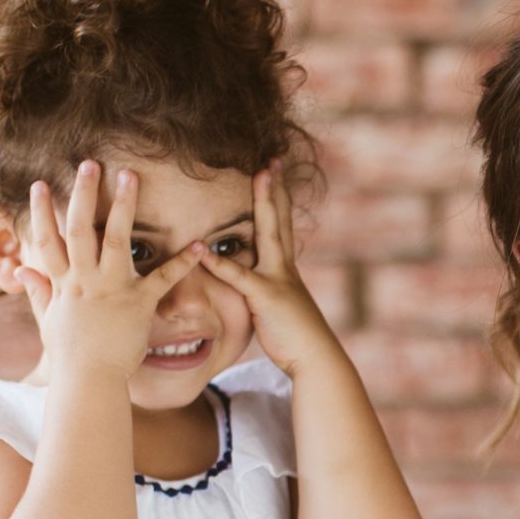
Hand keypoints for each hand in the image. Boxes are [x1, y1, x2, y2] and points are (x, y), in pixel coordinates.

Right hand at [16, 160, 206, 381]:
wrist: (89, 381)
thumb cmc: (70, 355)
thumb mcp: (48, 321)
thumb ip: (38, 293)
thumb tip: (21, 272)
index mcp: (64, 283)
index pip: (48, 240)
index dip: (41, 212)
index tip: (40, 185)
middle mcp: (85, 280)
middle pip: (80, 228)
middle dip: (84, 193)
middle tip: (89, 163)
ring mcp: (111, 289)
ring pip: (117, 239)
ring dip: (123, 205)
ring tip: (130, 176)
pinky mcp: (138, 304)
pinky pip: (163, 278)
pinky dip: (183, 262)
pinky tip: (200, 244)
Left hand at [195, 166, 341, 377]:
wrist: (315, 359)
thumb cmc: (294, 338)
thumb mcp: (279, 307)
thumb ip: (265, 290)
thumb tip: (254, 284)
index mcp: (284, 268)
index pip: (280, 225)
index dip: (277, 198)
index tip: (273, 171)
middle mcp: (284, 267)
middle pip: (280, 219)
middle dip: (276, 188)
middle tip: (272, 160)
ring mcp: (278, 280)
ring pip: (270, 234)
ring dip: (264, 204)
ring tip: (259, 177)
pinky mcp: (267, 299)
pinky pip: (241, 278)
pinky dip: (221, 265)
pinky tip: (204, 252)